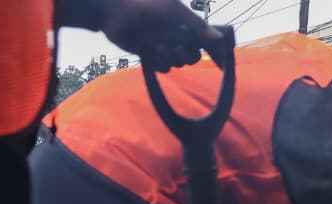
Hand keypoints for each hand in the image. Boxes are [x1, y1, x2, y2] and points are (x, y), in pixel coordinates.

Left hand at [100, 0, 222, 72]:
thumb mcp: (173, 10)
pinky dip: (158, 62)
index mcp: (183, 24)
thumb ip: (196, 24)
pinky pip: (163, 68)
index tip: (215, 59)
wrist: (113, 12)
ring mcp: (163, 47)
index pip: (203, 41)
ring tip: (156, 46)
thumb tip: (218, 38)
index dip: (209, 50)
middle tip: (174, 48)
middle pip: (192, 56)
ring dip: (168, 57)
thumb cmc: (144, 4)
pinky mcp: (150, 56)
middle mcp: (175, 36)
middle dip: (184, 55)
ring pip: (177, 63)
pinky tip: (150, 52)